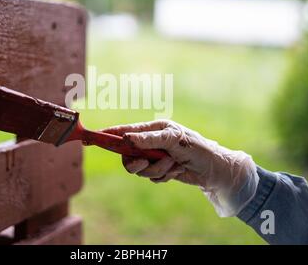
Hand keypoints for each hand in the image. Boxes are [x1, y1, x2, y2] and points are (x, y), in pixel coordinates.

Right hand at [102, 120, 258, 216]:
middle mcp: (150, 142)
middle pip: (128, 155)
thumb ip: (150, 139)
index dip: (110, 135)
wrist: (214, 170)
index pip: (126, 131)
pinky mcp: (159, 170)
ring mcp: (154, 157)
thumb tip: (128, 137)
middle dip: (140, 162)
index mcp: (153, 129)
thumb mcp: (175, 140)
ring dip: (157, 169)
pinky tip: (177, 170)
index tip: (94, 138)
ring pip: (139, 169)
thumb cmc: (197, 148)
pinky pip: (151, 177)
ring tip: (174, 164)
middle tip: (148, 162)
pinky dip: (163, 176)